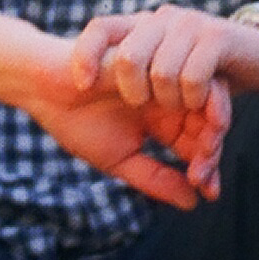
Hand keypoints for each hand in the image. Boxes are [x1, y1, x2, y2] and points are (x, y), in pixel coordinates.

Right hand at [32, 77, 229, 206]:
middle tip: (203, 173)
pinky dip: (197, 97)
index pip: (199, 142)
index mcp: (164, 119)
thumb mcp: (121, 159)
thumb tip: (194, 203)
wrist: (44, 89)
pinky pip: (192, 72)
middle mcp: (170, 96)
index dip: (209, 167)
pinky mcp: (160, 57)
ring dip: (211, 126)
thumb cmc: (77, 122)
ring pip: (211, 96)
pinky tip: (179, 121)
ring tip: (200, 152)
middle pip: (212, 120)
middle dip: (214, 149)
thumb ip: (157, 179)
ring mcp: (166, 75)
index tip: (209, 192)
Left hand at [71, 4, 258, 109]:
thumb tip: (80, 90)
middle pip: (129, 58)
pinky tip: (202, 100)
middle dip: (136, 93)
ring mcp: (190, 24)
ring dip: (172, 101)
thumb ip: (133, 78)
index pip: (100, 28)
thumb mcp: (163, 74)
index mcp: (143, 25)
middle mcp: (162, 18)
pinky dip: (194, 98)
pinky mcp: (217, 36)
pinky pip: (192, 76)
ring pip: (162, 73)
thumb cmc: (205, 74)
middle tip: (151, 107)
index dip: (85, 55)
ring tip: (184, 104)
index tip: (81, 86)